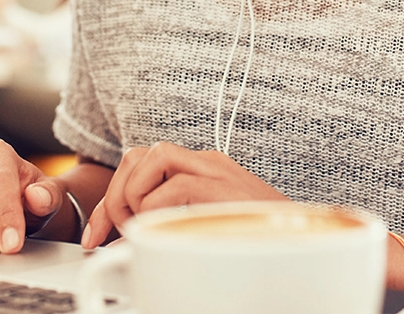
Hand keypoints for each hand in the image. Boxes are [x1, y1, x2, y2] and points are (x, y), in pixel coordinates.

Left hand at [81, 141, 285, 248]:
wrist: (307, 244)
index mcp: (202, 169)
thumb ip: (177, 224)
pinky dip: (153, 209)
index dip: (110, 197)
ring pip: (150, 157)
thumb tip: (134, 247)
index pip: (141, 163)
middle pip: (137, 155)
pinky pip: (173, 186)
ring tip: (137, 230)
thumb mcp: (211, 227)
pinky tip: (157, 232)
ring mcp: (215, 171)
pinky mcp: (222, 187)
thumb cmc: (260, 243)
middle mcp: (205, 162)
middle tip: (107, 236)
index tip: (96, 234)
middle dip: (111, 196)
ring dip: (131, 197)